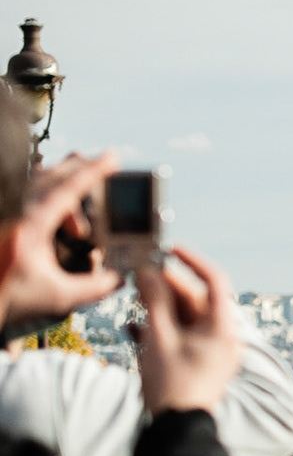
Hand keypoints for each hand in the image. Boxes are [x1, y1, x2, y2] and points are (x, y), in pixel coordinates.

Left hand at [0, 153, 122, 330]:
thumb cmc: (6, 296)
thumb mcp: (56, 296)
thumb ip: (93, 287)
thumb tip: (118, 279)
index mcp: (30, 226)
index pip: (66, 188)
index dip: (92, 171)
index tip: (112, 158)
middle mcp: (17, 214)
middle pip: (51, 174)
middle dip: (81, 170)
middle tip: (105, 170)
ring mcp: (10, 214)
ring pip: (39, 182)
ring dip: (65, 188)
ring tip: (81, 219)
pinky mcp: (9, 221)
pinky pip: (31, 194)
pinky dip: (51, 197)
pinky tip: (62, 222)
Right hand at [132, 247, 239, 413]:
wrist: (177, 430)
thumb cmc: (171, 385)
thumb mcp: (159, 338)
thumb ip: (154, 302)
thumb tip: (150, 270)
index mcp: (223, 327)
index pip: (215, 281)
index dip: (194, 262)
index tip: (170, 250)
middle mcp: (224, 336)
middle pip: (197, 300)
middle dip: (168, 286)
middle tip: (141, 275)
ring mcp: (213, 350)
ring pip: (187, 317)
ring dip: (162, 306)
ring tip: (136, 298)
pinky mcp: (200, 362)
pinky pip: (183, 335)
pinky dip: (163, 328)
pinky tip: (137, 327)